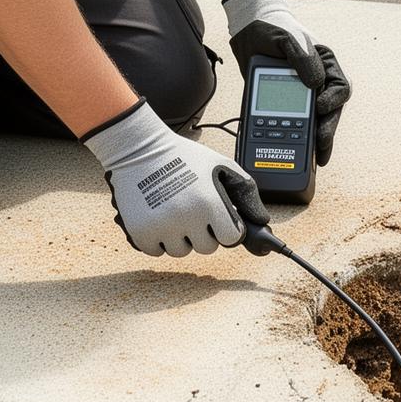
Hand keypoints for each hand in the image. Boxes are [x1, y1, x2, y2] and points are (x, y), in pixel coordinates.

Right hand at [82, 101, 269, 255]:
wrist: (139, 149)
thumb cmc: (182, 157)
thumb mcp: (221, 165)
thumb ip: (246, 192)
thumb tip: (261, 219)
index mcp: (209, 202)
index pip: (231, 238)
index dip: (227, 228)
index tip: (218, 219)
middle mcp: (186, 217)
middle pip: (207, 248)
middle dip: (203, 233)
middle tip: (193, 211)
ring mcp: (162, 227)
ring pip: (181, 251)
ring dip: (180, 238)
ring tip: (174, 212)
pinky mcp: (140, 232)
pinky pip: (157, 251)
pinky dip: (158, 240)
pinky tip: (157, 218)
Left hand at [222, 0, 353, 164]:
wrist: (248, 36)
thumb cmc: (272, 30)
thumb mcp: (286, 39)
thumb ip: (302, 58)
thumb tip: (315, 83)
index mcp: (325, 65)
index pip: (340, 87)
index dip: (334, 101)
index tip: (320, 107)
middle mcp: (319, 83)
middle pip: (330, 112)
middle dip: (327, 130)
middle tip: (320, 145)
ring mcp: (304, 95)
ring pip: (316, 123)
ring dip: (315, 141)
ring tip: (312, 159)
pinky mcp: (287, 106)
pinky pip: (295, 125)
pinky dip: (296, 139)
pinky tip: (293, 152)